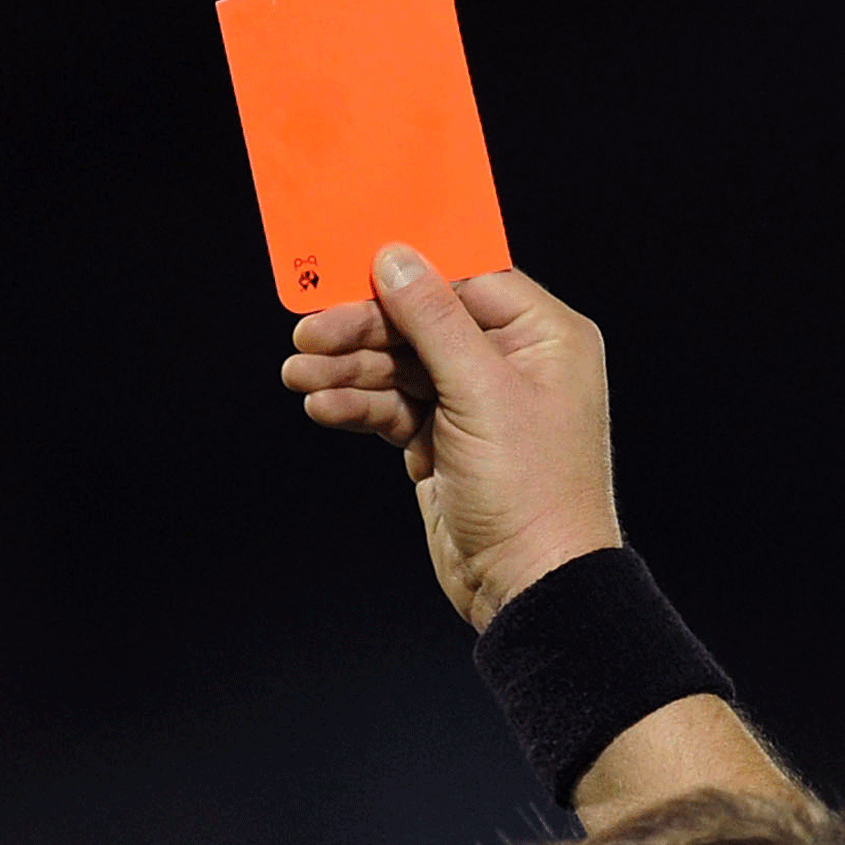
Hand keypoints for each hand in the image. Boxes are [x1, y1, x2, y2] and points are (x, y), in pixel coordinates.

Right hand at [280, 243, 622, 630]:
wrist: (529, 585)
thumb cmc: (533, 494)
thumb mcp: (481, 393)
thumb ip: (435, 321)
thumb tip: (397, 259)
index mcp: (544, 336)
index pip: (465, 280)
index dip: (406, 276)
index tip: (349, 272)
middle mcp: (511, 363)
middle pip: (422, 322)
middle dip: (362, 330)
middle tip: (308, 336)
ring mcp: (474, 404)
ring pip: (399, 366)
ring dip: (348, 370)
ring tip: (300, 376)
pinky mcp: (442, 441)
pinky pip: (391, 408)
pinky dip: (357, 406)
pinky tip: (324, 407)